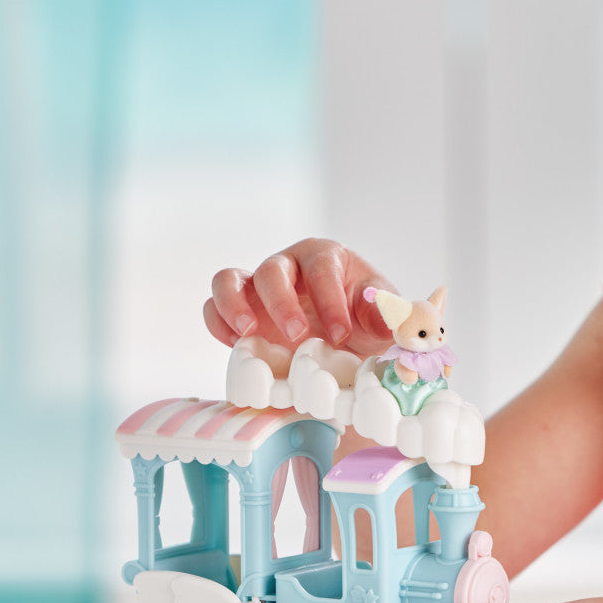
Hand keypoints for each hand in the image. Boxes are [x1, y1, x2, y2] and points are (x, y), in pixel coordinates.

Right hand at [203, 238, 395, 356]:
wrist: (346, 339)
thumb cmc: (364, 317)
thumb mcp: (380, 315)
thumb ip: (383, 314)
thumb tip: (389, 320)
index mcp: (325, 257)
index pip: (321, 270)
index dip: (329, 301)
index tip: (341, 334)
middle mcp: (288, 265)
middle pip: (272, 270)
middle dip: (283, 304)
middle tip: (299, 336)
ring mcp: (258, 287)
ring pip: (229, 280)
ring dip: (235, 305)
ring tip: (249, 334)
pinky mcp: (240, 310)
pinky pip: (214, 308)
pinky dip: (218, 324)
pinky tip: (236, 346)